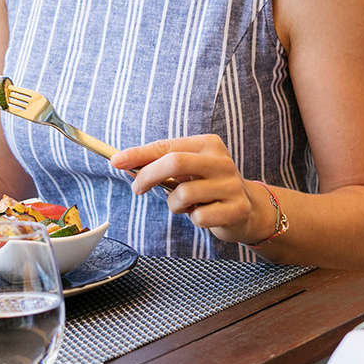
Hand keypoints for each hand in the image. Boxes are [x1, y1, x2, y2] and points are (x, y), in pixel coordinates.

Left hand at [110, 136, 271, 244]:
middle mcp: (221, 161)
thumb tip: (122, 162)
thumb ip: (160, 164)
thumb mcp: (187, 170)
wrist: (248, 209)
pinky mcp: (237, 209)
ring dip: (174, 204)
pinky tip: (204, 214)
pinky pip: (199, 217)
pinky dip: (193, 219)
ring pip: (183, 194)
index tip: (115, 161)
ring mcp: (231, 185)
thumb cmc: (207, 186)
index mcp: (208, 144)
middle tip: (137, 188)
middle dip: (148, 175)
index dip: (139, 154)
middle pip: (174, 162)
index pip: (167, 146)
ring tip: (185, 205)